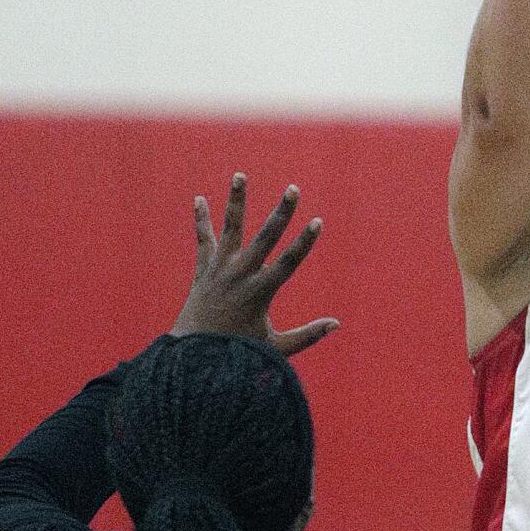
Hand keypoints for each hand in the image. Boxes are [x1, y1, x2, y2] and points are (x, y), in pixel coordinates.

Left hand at [169, 173, 338, 355]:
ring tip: (240, 175)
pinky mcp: (204, 269)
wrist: (193, 356)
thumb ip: (306, 335)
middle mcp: (240, 274)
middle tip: (293, 189)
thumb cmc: (237, 353)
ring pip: (230, 228)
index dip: (305, 241)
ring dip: (237, 200)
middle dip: (281, 212)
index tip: (318, 221)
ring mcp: (220, 269)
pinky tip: (199, 198)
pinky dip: (201, 220)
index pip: (288, 261)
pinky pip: (203, 239)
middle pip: (265, 237)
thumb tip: (336, 324)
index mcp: (260, 292)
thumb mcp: (275, 348)